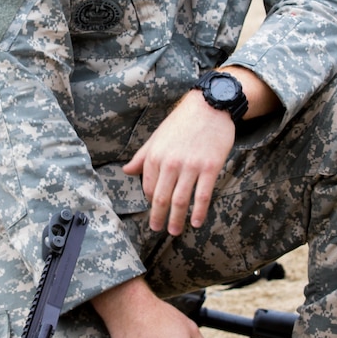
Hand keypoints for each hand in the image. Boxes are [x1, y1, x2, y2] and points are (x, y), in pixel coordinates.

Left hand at [123, 92, 233, 234]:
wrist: (209, 106)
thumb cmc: (181, 122)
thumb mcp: (157, 137)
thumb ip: (142, 157)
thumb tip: (126, 171)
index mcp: (155, 156)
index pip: (149, 187)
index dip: (151, 202)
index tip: (155, 210)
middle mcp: (171, 162)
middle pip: (162, 198)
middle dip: (159, 217)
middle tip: (158, 229)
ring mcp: (191, 166)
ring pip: (181, 200)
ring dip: (177, 219)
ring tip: (174, 231)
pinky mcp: (210, 167)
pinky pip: (203, 195)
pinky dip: (198, 212)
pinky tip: (196, 222)